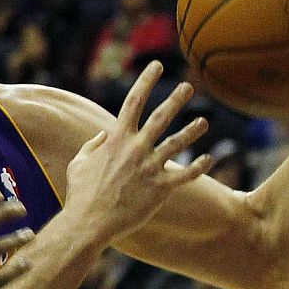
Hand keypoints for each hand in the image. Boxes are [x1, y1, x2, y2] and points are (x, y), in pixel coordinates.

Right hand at [63, 61, 211, 244]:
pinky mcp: (161, 189)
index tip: (157, 65)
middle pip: (161, 117)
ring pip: (177, 144)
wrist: (89, 222)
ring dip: (193, 131)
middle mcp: (136, 149)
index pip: (133, 101)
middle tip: (188, 87)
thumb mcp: (78, 163)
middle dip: (176, 99)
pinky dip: (199, 166)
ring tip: (204, 122)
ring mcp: (150, 168)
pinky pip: (186, 175)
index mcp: (116, 139)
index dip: (146, 80)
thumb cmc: (81, 193)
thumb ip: (91, 145)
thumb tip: (102, 135)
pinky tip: (210, 158)